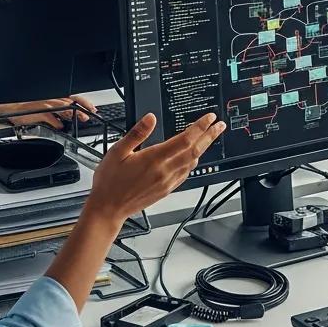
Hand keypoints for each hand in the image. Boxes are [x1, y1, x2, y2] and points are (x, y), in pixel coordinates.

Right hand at [0, 95, 96, 130]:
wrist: (10, 107)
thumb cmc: (27, 107)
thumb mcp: (44, 106)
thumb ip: (57, 110)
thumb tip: (68, 118)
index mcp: (53, 95)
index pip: (72, 96)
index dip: (84, 102)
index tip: (92, 108)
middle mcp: (50, 98)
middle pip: (71, 101)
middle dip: (82, 107)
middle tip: (90, 114)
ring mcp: (44, 105)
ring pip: (63, 107)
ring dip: (73, 113)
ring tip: (82, 118)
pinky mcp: (37, 112)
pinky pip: (49, 117)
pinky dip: (56, 122)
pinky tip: (60, 126)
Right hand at [86, 112, 224, 222]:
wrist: (107, 209)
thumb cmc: (109, 181)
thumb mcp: (117, 151)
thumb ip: (137, 133)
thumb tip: (150, 118)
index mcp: (154, 158)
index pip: (185, 139)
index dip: (200, 127)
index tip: (209, 118)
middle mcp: (164, 170)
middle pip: (195, 150)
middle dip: (210, 136)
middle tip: (220, 126)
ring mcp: (167, 181)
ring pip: (192, 162)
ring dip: (204, 148)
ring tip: (210, 138)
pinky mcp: (166, 190)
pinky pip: (185, 174)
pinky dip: (193, 163)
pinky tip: (193, 158)